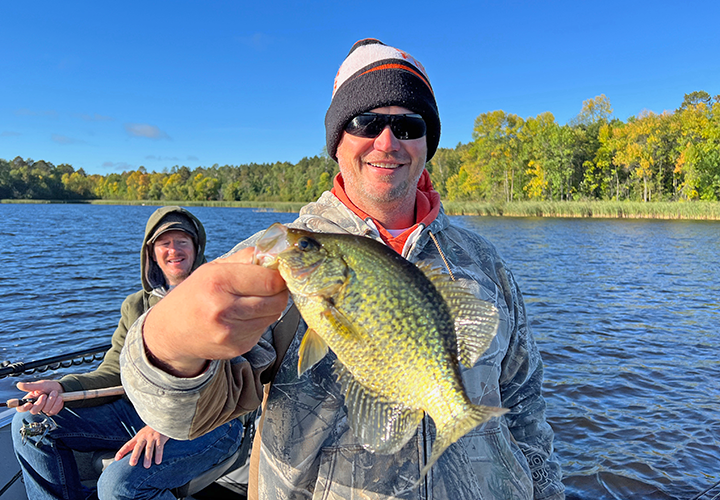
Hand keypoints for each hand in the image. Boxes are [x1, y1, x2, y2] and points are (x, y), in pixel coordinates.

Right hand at [14, 380, 64, 414]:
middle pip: (33, 411)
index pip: (21, 408)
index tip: (29, 404)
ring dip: (52, 400)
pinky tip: (59, 397)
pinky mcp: (52, 411)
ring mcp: (44, 410)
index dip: (23, 408)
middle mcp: (36, 406)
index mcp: (30, 400)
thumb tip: (18, 385)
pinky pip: (53, 411)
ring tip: (54, 392)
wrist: (62, 388)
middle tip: (45, 395)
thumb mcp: (40, 384)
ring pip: (45, 410)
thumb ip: (29, 386)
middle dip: (40, 403)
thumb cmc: (49, 386)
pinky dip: (57, 403)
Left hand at [114, 425, 169, 467]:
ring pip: (149, 448)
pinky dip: (158, 455)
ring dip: (148, 457)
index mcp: (138, 437)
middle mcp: (144, 436)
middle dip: (135, 455)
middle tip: (132, 464)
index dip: (122, 451)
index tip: (116, 459)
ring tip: (146, 466)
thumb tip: (131, 457)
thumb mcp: (142, 434)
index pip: (128, 445)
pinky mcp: (160, 437)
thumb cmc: (151, 430)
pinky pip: (159, 447)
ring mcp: (152, 437)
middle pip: (138, 447)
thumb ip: (138, 443)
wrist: (162, 420)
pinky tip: (158, 462)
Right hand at [143, 247, 288, 376]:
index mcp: (218, 281)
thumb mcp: (214, 268)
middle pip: (278, 300)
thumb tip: (276, 257)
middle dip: (278, 292)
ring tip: (250, 302)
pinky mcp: (237, 348)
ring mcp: (231, 332)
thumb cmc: (195, 294)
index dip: (279, 277)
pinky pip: (263, 330)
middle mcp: (224, 308)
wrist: (171, 331)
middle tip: (268, 288)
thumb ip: (246, 258)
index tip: (277, 274)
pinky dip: (259, 322)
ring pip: (273, 316)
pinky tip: (241, 318)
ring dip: (269, 308)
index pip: (270, 280)